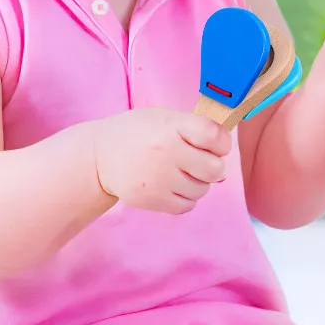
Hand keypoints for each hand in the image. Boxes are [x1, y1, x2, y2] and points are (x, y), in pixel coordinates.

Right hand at [91, 107, 233, 213]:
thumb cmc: (138, 133)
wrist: (99, 156)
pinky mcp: (152, 200)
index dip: (222, 142)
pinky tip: (172, 186)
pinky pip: (187, 206)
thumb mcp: (163, 118)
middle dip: (213, 166)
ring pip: (202, 189)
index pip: (214, 136)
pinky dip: (185, 198)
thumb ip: (194, 128)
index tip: (216, 144)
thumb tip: (225, 151)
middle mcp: (166, 152)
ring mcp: (159, 178)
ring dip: (197, 183)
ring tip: (179, 172)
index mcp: (171, 126)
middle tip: (198, 162)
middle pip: (214, 168)